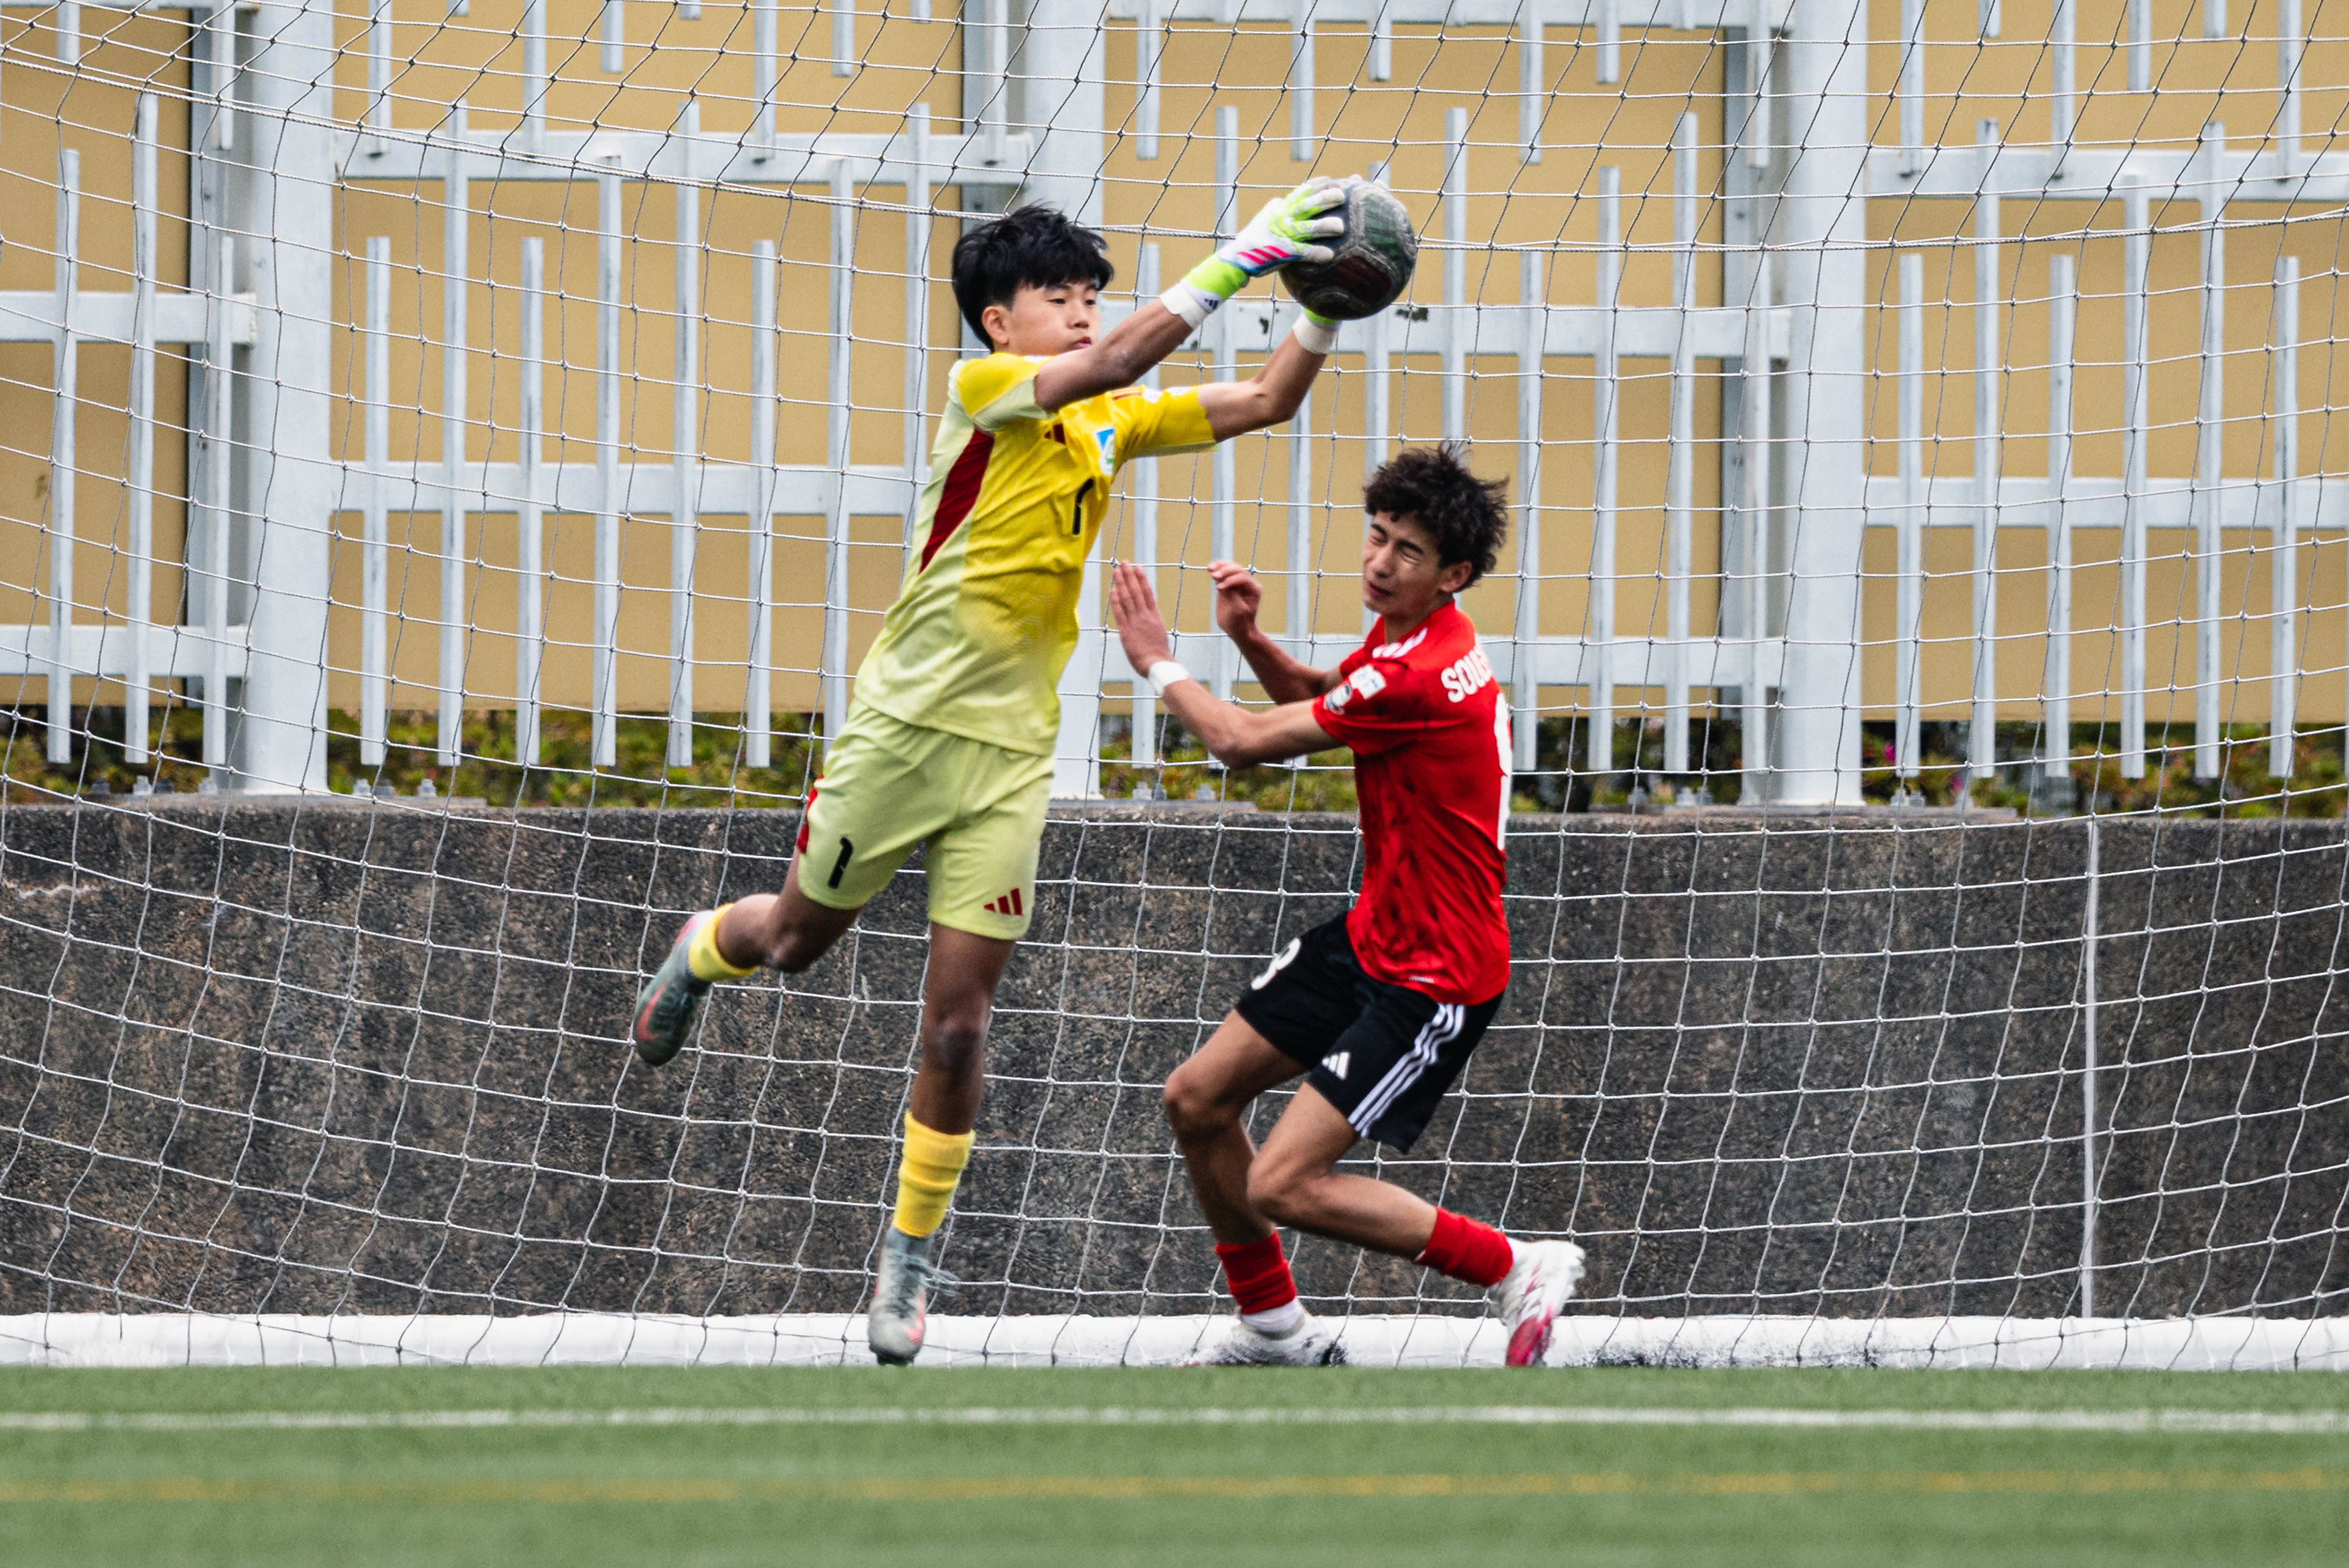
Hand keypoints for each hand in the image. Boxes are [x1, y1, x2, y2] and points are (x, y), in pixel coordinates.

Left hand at [1109, 561, 1174, 675]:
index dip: (1141, 579)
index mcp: (1155, 616)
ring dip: (1121, 583)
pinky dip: (1116, 600)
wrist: (1158, 664)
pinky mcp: (1126, 631)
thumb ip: (1152, 622)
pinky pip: (1120, 612)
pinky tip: (1112, 590)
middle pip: (1136, 591)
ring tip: (1116, 571)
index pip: (1148, 592)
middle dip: (1129, 575)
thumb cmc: (1159, 653)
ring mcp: (1136, 622)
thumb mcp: (1158, 633)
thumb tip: (1147, 616)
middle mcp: (1145, 616)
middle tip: (1124, 563)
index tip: (1137, 567)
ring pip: (1128, 598)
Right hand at [1207, 560, 1263, 641]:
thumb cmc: (1240, 623)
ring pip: (1230, 568)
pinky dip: (1216, 570)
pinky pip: (1223, 573)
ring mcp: (1237, 582)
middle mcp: (1247, 583)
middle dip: (1225, 571)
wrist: (1237, 630)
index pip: (1243, 578)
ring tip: (1210, 569)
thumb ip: (1231, 596)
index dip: (1231, 580)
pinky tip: (1209, 568)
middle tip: (1214, 576)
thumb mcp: (1237, 611)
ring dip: (1220, 567)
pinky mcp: (1227, 584)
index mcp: (1254, 589)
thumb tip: (1221, 583)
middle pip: (1237, 570)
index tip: (1219, 588)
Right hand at [1218, 178, 1347, 278]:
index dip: (1317, 185)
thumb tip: (1280, 200)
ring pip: (1308, 227)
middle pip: (1308, 205)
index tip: (1330, 179)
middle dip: (1326, 199)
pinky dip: (1316, 253)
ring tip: (1341, 227)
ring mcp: (1284, 235)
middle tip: (1342, 195)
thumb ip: (1275, 209)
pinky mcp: (1284, 252)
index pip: (1301, 192)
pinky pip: (1303, 252)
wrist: (1237, 257)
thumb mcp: (1263, 218)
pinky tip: (1329, 255)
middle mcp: (1283, 218)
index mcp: (1280, 209)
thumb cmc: (1253, 239)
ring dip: (1325, 226)